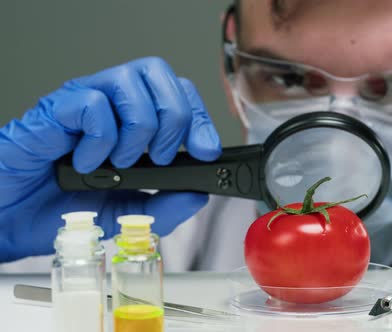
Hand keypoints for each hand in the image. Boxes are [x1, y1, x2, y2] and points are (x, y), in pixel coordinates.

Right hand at [0, 57, 221, 261]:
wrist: (15, 220)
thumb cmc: (64, 209)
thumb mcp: (127, 215)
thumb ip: (164, 207)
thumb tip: (198, 194)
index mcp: (132, 120)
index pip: (178, 93)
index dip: (199, 117)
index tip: (206, 150)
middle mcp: (111, 105)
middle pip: (159, 74)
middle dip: (175, 118)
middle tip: (163, 156)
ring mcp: (82, 103)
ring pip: (130, 81)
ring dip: (138, 128)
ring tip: (121, 162)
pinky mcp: (55, 111)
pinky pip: (93, 104)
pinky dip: (101, 138)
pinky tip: (88, 162)